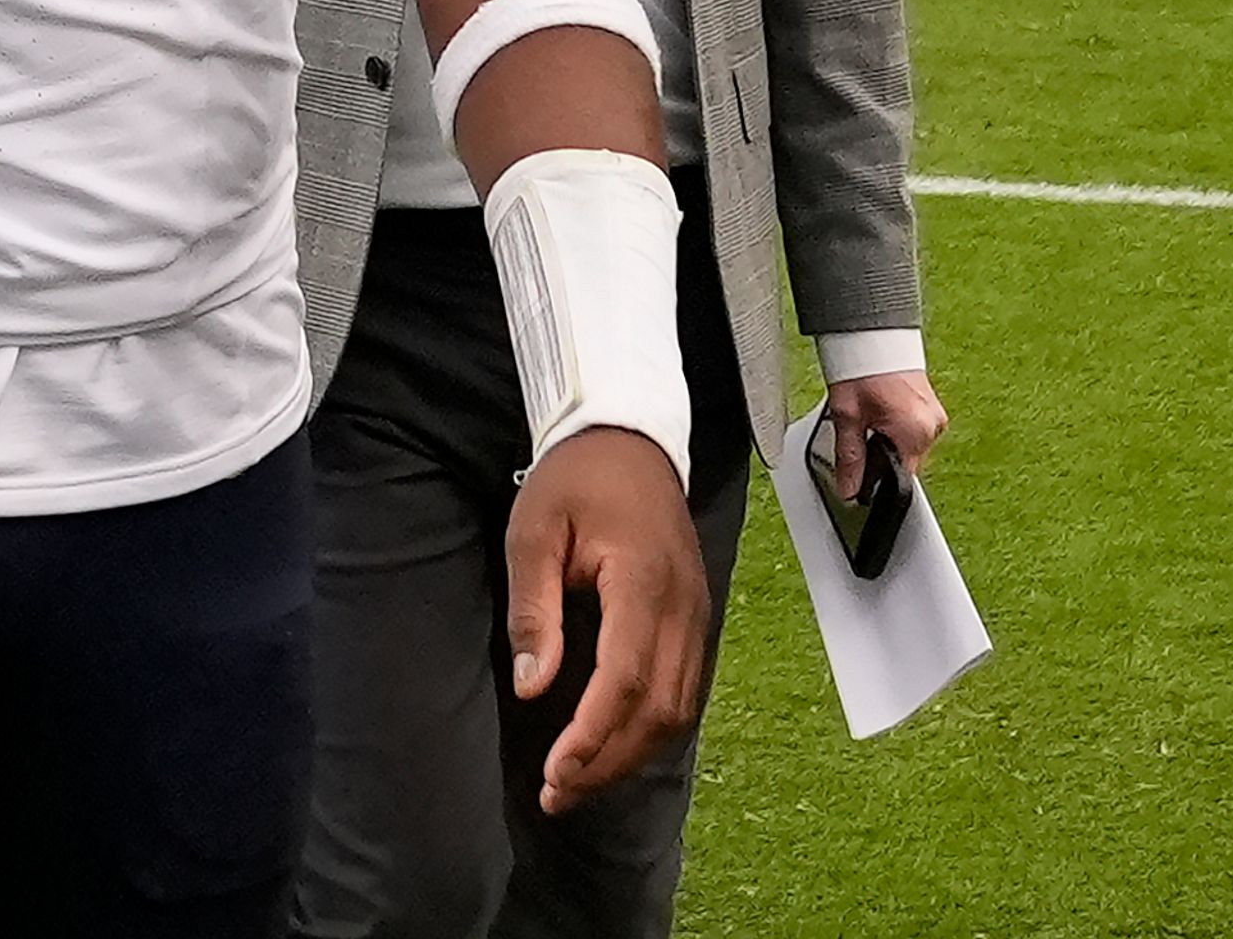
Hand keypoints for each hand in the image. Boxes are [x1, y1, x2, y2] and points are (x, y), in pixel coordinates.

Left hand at [503, 427, 711, 815]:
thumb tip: (534, 688)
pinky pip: (686, 693)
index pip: (625, 678)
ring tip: (577, 783)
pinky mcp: (698, 621)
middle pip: (658, 710)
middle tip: (556, 793)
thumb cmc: (574, 481)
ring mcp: (698, 616)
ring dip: (630, 755)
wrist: (630, 440)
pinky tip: (614, 748)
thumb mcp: (533, 531)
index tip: (554, 773)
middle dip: (608, 761)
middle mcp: (684, 608)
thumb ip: (535, 610)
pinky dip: (652, 731)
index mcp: (642, 580)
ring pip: (678, 711)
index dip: (592, 735)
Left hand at [822, 370, 947, 492]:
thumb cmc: (861, 367)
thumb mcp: (846, 417)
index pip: (901, 478)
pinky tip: (880, 411)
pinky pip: (915, 429)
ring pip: (909, 445)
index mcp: (915, 433)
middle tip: (858, 432)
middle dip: (881, 456)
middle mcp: (932, 426)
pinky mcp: (932, 405)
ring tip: (868, 415)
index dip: (877, 479)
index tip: (860, 475)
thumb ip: (849, 457)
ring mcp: (936, 415)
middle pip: (905, 461)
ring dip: (889, 440)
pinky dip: (896, 427)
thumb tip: (849, 489)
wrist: (872, 333)